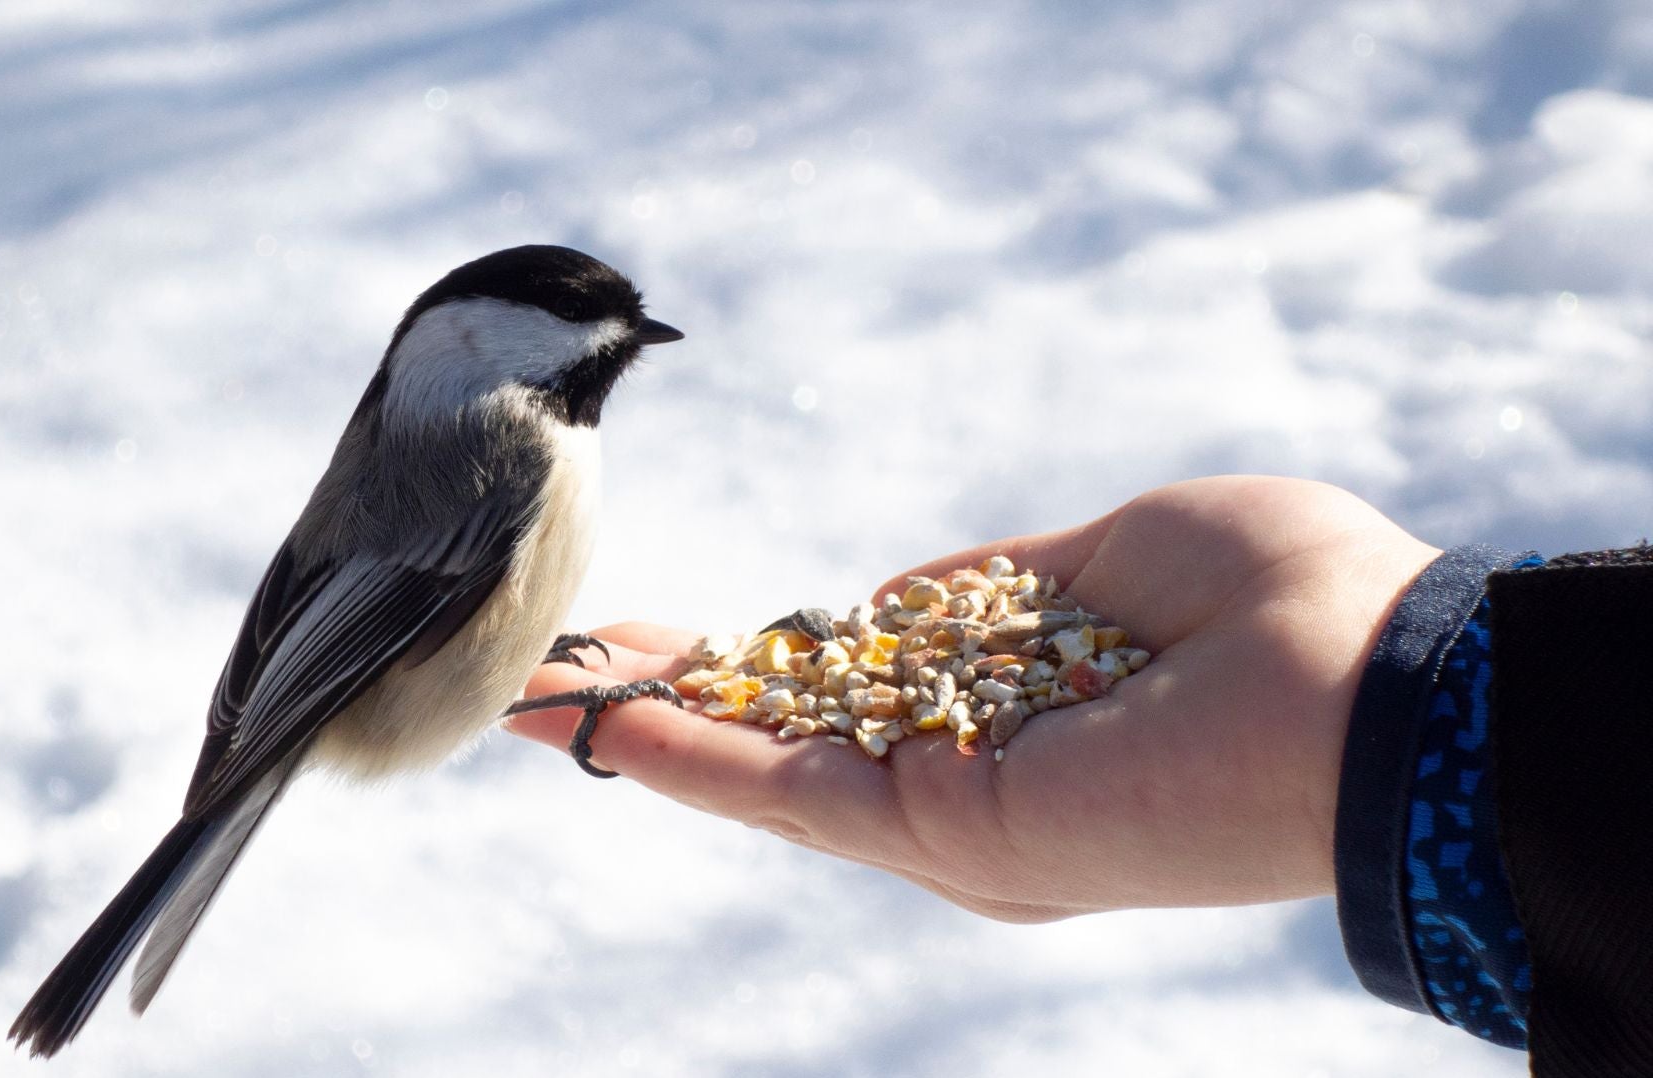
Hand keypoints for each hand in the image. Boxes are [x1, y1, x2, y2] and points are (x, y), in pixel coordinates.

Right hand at [507, 476, 1438, 921]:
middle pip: (786, 746)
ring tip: (541, 686)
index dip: (754, 665)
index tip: (671, 633)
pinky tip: (611, 720)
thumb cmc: (1282, 600)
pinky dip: (697, 759)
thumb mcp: (1112, 558)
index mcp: (1017, 723)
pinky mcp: (953, 834)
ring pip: (766, 777)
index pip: (851, 696)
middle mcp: (974, 789)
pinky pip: (798, 797)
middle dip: (671, 703)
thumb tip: (896, 602)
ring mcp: (957, 822)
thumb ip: (993, 586)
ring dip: (649, 728)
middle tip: (558, 664)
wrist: (1378, 683)